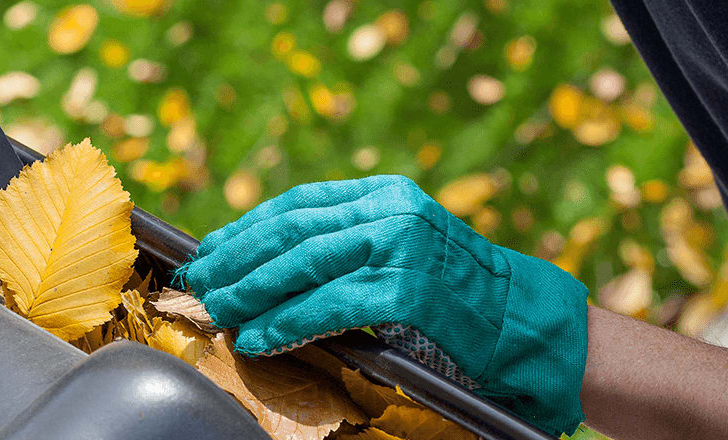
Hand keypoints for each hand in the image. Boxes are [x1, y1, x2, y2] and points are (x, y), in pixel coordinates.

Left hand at [178, 175, 588, 434]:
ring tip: (220, 311)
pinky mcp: (407, 291)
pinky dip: (285, 323)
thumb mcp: (405, 247)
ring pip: (302, 264)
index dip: (247, 227)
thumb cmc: (460, 295)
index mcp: (386, 193)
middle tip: (201, 283)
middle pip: (291, 230)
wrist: (526, 323)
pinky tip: (259, 338)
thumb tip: (272, 261)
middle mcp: (391, 210)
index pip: (298, 203)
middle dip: (237, 259)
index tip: (212, 250)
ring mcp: (401, 247)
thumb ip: (351, 243)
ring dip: (251, 292)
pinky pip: (328, 306)